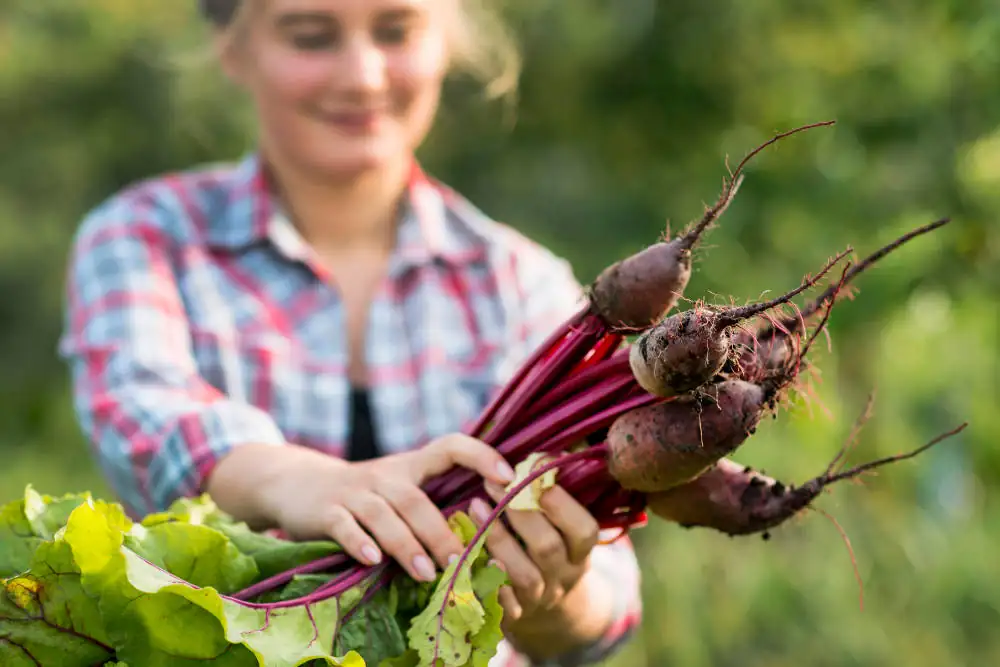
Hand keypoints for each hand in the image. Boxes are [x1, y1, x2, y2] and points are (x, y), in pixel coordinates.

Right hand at [259, 435, 515, 581]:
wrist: (298, 485)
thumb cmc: (366, 497)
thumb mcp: (399, 490)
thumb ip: (434, 506)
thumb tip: (489, 543)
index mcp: (411, 466)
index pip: (450, 446)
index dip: (480, 455)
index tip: (508, 477)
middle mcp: (385, 475)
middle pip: (416, 499)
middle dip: (441, 532)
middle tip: (462, 561)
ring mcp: (354, 492)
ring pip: (384, 515)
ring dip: (407, 545)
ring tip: (428, 573)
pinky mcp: (325, 511)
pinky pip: (344, 526)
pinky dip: (358, 542)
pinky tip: (372, 560)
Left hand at [468, 481, 600, 625]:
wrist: (548, 607)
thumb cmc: (548, 544)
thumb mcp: (561, 524)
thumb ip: (552, 492)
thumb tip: (542, 452)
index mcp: (580, 551)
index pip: (584, 530)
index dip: (562, 504)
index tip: (533, 474)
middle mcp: (564, 577)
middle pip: (548, 548)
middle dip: (520, 513)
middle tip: (492, 483)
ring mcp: (539, 599)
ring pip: (524, 576)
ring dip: (498, 540)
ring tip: (473, 507)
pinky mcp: (513, 616)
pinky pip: (498, 600)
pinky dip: (482, 576)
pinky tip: (464, 549)